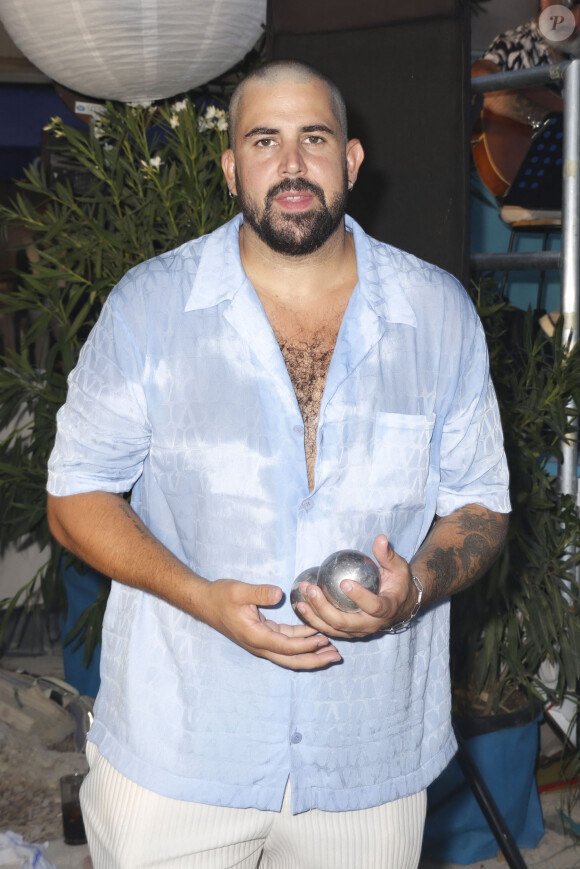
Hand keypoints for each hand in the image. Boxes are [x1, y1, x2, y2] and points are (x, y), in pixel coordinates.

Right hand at [200, 578, 341, 668]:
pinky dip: (301, 642)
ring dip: (311, 653)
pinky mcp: (263, 636)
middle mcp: (260, 645)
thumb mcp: (239, 591)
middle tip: (337, 656)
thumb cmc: (221, 596)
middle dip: (315, 660)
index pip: (286, 646)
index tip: (324, 638)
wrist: (205, 603)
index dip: (306, 645)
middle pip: (291, 659)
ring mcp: (261, 643)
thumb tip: (278, 593)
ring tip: (332, 651)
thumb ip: (259, 593)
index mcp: (255, 636)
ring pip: (290, 655)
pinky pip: (286, 643)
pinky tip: (316, 636)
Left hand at [295, 535, 418, 637]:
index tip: (344, 583)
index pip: (373, 606)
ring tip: (302, 597)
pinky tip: (301, 605)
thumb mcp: (398, 567)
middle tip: (311, 589)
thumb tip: (380, 538)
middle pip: (345, 622)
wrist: (400, 605)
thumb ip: (387, 555)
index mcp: (387, 609)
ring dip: (314, 614)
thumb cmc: (398, 582)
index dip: (359, 597)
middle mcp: (371, 625)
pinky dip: (313, 620)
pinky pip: (328, 629)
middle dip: (324, 608)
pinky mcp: (349, 634)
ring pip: (333, 628)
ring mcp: (359, 632)